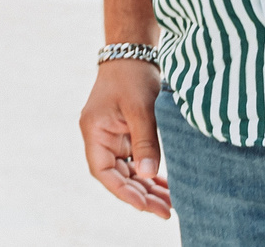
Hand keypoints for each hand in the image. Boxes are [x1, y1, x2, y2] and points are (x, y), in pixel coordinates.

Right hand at [81, 59, 171, 217]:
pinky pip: (135, 162)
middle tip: (166, 211)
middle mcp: (100, 137)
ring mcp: (112, 137)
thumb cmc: (132, 77)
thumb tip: (148, 175)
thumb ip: (145, 142)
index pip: (103, 171)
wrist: (132, 55)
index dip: (123, 191)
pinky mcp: (125, 135)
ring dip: (146, 188)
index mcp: (94, 131)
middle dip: (140, 195)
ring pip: (127, 172)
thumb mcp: (140, 110)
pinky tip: (166, 186)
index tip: (145, 205)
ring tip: (170, 203)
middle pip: (117, 176)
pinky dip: (149, 175)